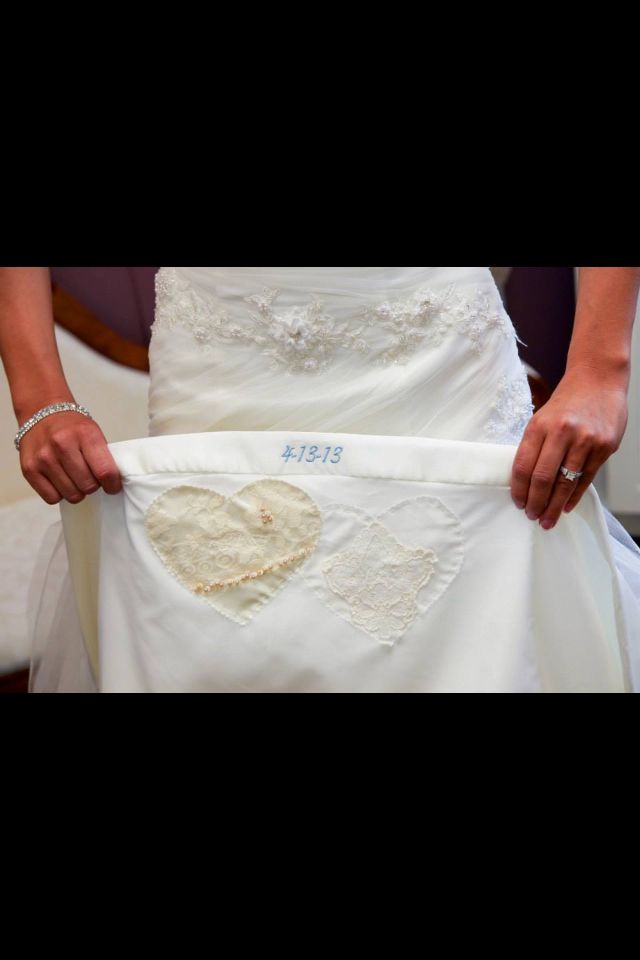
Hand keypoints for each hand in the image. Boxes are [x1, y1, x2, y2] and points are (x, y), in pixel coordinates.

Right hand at [19, 411, 122, 504]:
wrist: (41, 413)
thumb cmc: (72, 427)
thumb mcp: (93, 432)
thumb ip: (104, 457)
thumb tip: (113, 484)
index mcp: (85, 434)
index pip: (105, 471)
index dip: (113, 484)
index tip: (112, 486)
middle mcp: (62, 445)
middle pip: (88, 486)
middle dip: (94, 485)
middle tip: (90, 476)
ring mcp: (44, 458)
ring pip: (72, 495)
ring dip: (77, 491)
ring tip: (74, 477)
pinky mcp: (29, 469)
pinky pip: (52, 498)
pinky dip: (59, 493)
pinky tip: (60, 480)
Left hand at [510, 366, 628, 529]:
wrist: (598, 380)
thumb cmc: (566, 402)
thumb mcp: (542, 418)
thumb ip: (534, 446)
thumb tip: (524, 482)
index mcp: (539, 425)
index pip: (523, 466)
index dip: (519, 490)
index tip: (518, 503)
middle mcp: (562, 432)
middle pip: (543, 478)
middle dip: (536, 503)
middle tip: (532, 517)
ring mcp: (586, 440)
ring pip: (566, 482)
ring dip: (555, 505)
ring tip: (547, 519)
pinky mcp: (605, 446)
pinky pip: (587, 478)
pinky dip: (575, 496)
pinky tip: (566, 506)